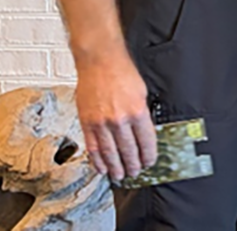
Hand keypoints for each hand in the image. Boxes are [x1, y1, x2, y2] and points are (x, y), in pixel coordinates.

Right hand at [74, 49, 156, 180]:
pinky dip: (98, 160)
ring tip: (120, 174)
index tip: (149, 162)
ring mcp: (101, 123)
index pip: (146, 141)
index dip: (148, 155)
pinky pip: (93, 147)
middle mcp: (119, 119)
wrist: (100, 61)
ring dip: (115, 167)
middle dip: (133, 164)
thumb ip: (142, 113)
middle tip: (134, 172)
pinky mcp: (87, 123)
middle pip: (128, 150)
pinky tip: (102, 167)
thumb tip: (143, 132)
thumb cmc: (122, 72)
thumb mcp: (141, 91)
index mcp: (137, 111)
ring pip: (109, 153)